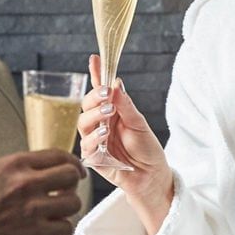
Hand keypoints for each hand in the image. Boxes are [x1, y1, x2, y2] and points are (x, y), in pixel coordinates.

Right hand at [0, 150, 84, 234]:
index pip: (57, 155)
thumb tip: (48, 171)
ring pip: (73, 203)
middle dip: (72, 185)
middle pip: (71, 176)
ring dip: (66, 209)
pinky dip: (59, 229)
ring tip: (54, 213)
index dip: (72, 163)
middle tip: (65, 192)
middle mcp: (25, 184)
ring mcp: (32, 209)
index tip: (76, 170)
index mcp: (14, 165)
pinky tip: (47, 229)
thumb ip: (22, 172)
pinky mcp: (35, 234)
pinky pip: (65, 227)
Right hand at [78, 55, 173, 218]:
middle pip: (87, 104)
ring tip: (109, 113)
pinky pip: (86, 145)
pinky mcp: (93, 157)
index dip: (96, 74)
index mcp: (111, 112)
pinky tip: (104, 133)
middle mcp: (100, 124)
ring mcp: (95, 140)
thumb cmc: (147, 149)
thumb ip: (126, 105)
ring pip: (83, 123)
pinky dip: (93, 137)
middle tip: (106, 93)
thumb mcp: (139, 123)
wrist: (152, 176)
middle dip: (94, 97)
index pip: (100, 90)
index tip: (95, 58)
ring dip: (94, 115)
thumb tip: (115, 83)